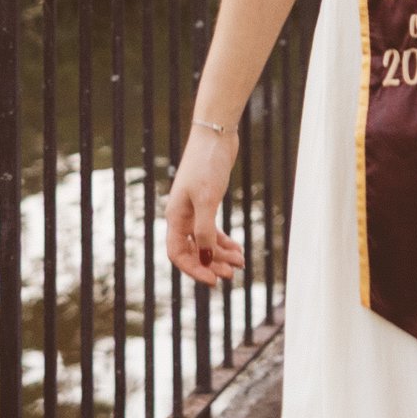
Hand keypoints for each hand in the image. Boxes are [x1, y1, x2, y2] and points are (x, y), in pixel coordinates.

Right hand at [167, 125, 243, 284]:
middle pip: (192, 251)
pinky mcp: (207, 202)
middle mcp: (182, 216)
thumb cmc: (207, 165)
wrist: (216, 136)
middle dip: (211, 264)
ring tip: (241, 263)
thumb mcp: (207, 200)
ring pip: (204, 242)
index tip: (214, 280)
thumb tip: (204, 259)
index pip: (178, 254)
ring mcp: (194, 209)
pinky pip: (212, 230)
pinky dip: (224, 241)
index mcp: (175, 217)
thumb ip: (204, 231)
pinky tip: (237, 249)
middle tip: (232, 274)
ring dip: (221, 254)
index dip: (193, 270)